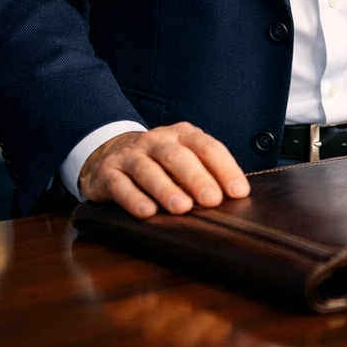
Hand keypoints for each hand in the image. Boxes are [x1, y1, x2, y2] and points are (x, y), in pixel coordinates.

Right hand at [78, 122, 249, 218]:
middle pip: (178, 157)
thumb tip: (234, 196)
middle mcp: (156, 141)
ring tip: (181, 208)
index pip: (207, 148)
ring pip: (148, 170)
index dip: (225, 169)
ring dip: (166, 190)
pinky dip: (133, 199)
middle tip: (212, 200)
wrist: (108, 151)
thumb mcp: (183, 157)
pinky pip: (120, 185)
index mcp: (182, 134)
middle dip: (197, 179)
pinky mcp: (107, 173)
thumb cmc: (158, 161)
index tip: (238, 191)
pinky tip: (146, 212)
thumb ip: (206, 171)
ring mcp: (130, 155)